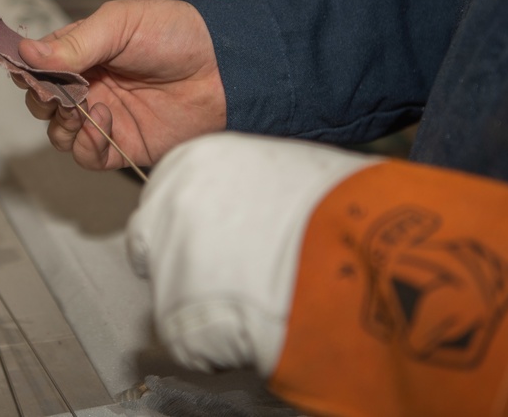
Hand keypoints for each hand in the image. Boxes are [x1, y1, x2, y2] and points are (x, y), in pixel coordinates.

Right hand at [16, 0, 225, 169]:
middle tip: (54, 93)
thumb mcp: (120, 24)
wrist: (224, 69)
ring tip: (81, 107)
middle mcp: (90, 85)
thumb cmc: (177, 34)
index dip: (27, 70)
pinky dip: (85, 145)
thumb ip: (75, 43)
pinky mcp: (124, 145)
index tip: (25, 72)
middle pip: (43, 103)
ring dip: (61, 124)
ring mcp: (106, 116)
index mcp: (84, 51)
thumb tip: (27, 53)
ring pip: (59, 134)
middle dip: (41, 100)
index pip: (39, 65)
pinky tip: (103, 121)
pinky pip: (88, 157)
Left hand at [126, 133, 372, 374]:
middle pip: (153, 246)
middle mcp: (163, 208)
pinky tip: (260, 324)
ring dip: (210, 305)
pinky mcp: (175, 320)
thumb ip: (238, 186)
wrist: (354, 247)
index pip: (165, 200)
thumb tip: (239, 206)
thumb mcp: (275, 168)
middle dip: (186, 265)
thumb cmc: (332, 202)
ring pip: (175, 296)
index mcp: (187, 163)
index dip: (195, 226)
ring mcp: (165, 265)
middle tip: (234, 276)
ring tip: (264, 298)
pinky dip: (221, 344)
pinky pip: (192, 341)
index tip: (220, 239)